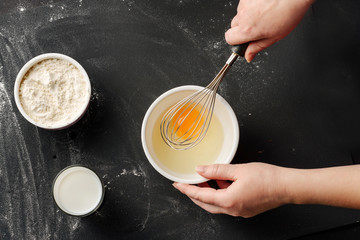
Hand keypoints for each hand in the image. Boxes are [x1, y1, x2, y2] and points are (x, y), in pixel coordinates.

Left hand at [173, 163, 288, 216]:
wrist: (287, 187)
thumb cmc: (267, 178)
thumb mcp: (238, 170)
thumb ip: (216, 170)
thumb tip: (200, 170)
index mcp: (228, 200)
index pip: (200, 196)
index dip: (187, 189)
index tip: (177, 185)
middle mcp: (232, 210)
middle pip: (206, 204)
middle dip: (194, 194)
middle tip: (187, 183)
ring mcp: (240, 211)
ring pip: (216, 205)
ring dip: (207, 194)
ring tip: (205, 180)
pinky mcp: (246, 210)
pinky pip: (227, 204)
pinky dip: (220, 195)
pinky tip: (222, 183)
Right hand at [226, 0, 314, 61]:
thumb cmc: (288, 13)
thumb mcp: (274, 37)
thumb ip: (257, 47)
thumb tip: (248, 56)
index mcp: (247, 30)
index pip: (229, 39)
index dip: (236, 41)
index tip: (245, 40)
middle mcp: (243, 16)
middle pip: (234, 26)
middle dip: (243, 27)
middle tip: (258, 26)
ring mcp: (244, 3)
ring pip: (240, 13)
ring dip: (248, 15)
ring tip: (265, 13)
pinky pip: (246, 3)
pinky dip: (252, 5)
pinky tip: (264, 5)